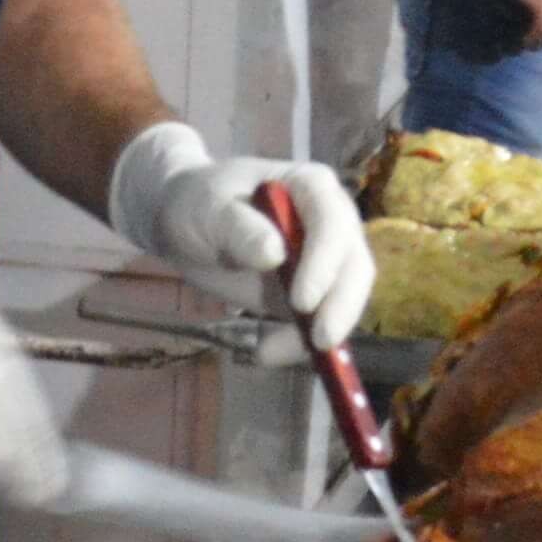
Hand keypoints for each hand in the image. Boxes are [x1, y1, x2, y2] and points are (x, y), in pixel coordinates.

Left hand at [104, 122, 378, 346]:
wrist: (186, 224)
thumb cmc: (199, 203)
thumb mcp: (207, 209)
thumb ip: (238, 227)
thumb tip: (274, 253)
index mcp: (311, 188)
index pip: (333, 224)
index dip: (325, 263)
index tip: (302, 301)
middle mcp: (331, 223)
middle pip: (354, 265)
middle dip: (342, 306)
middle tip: (319, 341)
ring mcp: (325, 261)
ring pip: (345, 300)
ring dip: (323, 332)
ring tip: (272, 351)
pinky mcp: (312, 294)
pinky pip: (318, 323)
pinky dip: (297, 344)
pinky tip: (265, 353)